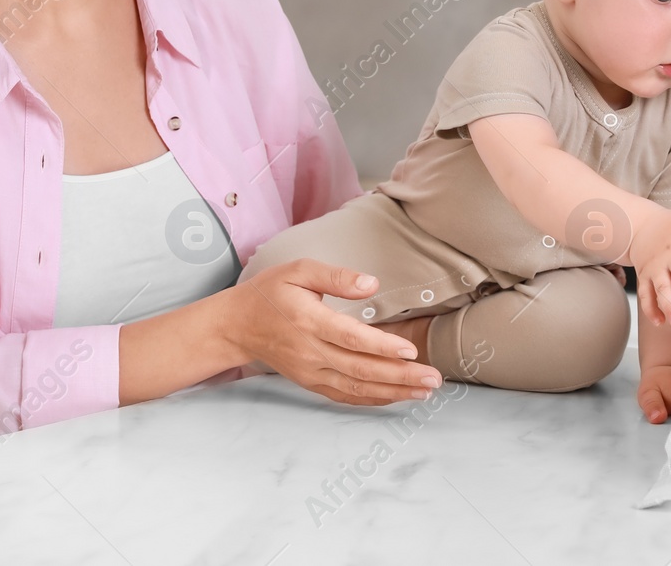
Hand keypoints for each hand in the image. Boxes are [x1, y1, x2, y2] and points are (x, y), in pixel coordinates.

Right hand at [224, 258, 442, 405]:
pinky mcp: (311, 382)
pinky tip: (396, 397)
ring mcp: (310, 372)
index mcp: (309, 320)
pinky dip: (372, 399)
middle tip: (433, 379)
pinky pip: (345, 395)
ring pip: (356, 387)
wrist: (237, 325)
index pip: (351, 338)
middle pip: (361, 369)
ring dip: (393, 392)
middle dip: (400, 376)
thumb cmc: (270, 292)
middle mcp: (311, 352)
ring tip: (424, 391)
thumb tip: (371, 284)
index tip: (411, 351)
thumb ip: (336, 276)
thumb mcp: (299, 271)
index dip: (382, 347)